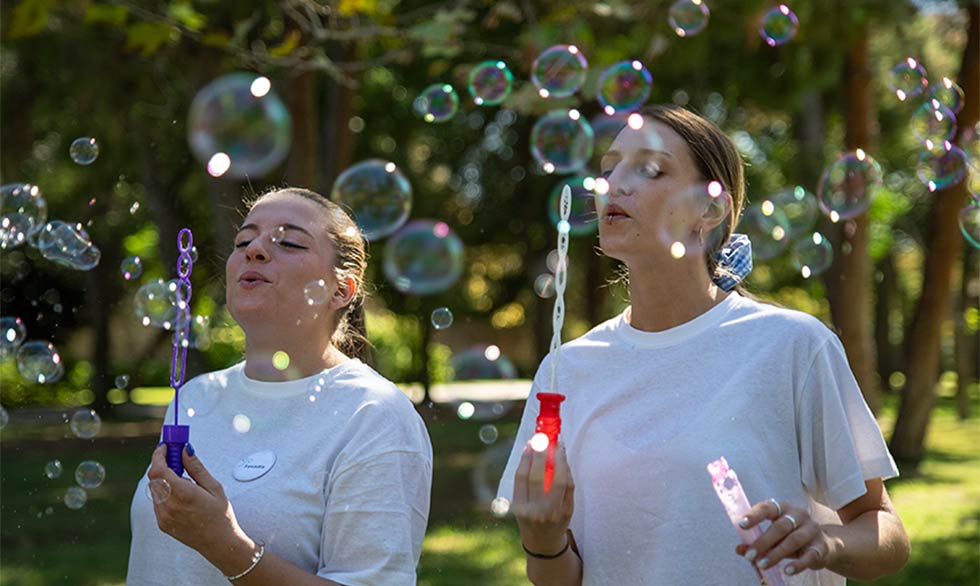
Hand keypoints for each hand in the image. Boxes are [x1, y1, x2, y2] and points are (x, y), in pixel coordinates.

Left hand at [147, 444, 251, 559]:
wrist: (218, 543)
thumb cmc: (220, 515)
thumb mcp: (214, 487)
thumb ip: (196, 467)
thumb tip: (185, 450)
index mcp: (183, 494)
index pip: (159, 469)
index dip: (159, 455)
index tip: (165, 446)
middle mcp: (169, 505)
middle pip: (154, 477)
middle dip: (162, 464)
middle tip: (176, 457)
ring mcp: (163, 516)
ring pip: (155, 489)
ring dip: (164, 479)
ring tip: (185, 480)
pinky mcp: (162, 523)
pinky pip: (157, 501)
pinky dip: (165, 492)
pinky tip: (182, 496)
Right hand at [510, 440, 574, 555]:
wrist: (544, 542)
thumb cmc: (529, 517)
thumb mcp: (520, 503)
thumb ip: (524, 481)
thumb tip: (530, 449)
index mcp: (520, 508)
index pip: (521, 478)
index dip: (526, 458)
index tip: (529, 443)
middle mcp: (536, 511)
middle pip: (538, 477)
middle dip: (541, 455)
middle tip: (543, 439)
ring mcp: (553, 512)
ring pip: (558, 481)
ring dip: (559, 459)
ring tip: (558, 446)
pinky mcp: (568, 511)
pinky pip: (569, 486)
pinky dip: (567, 470)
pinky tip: (564, 460)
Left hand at [735, 499, 837, 576]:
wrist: (826, 545)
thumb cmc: (792, 537)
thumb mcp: (774, 538)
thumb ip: (757, 541)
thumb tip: (739, 549)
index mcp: (783, 508)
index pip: (768, 508)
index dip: (754, 515)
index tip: (741, 525)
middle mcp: (799, 515)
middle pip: (780, 526)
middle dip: (763, 542)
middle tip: (750, 556)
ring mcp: (812, 529)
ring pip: (793, 540)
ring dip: (776, 553)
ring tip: (762, 564)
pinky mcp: (822, 546)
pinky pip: (810, 555)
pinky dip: (798, 564)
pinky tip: (787, 571)